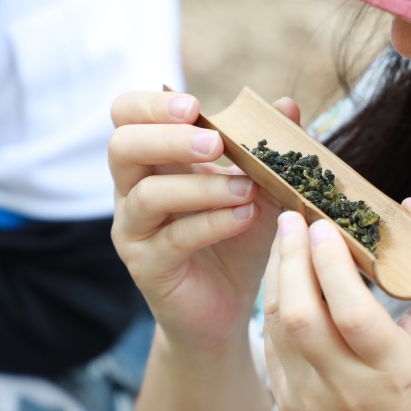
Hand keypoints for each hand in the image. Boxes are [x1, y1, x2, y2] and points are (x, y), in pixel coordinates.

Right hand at [109, 91, 301, 349]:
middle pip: (122, 147)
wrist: (229, 306)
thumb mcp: (259, 186)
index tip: (196, 106)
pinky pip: (173, 239)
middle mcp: (132, 190)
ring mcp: (135, 230)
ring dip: (203, 186)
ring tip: (248, 187)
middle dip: (169, 138)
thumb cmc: (238, 236)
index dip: (151, 105)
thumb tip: (287, 105)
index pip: (126, 116)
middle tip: (215, 143)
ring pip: (147, 195)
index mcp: (153, 160)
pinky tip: (246, 215)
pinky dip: (213, 222)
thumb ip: (269, 146)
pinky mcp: (148, 267)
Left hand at [263, 200, 410, 410]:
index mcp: (394, 371)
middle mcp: (348, 389)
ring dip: (277, 275)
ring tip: (285, 237)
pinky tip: (284, 276)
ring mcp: (312, 400)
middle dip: (292, 258)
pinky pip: (272, 345)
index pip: (353, 313)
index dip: (332, 265)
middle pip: (303, 317)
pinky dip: (275, 304)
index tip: (324, 224)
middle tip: (293, 217)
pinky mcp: (289, 404)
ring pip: (279, 327)